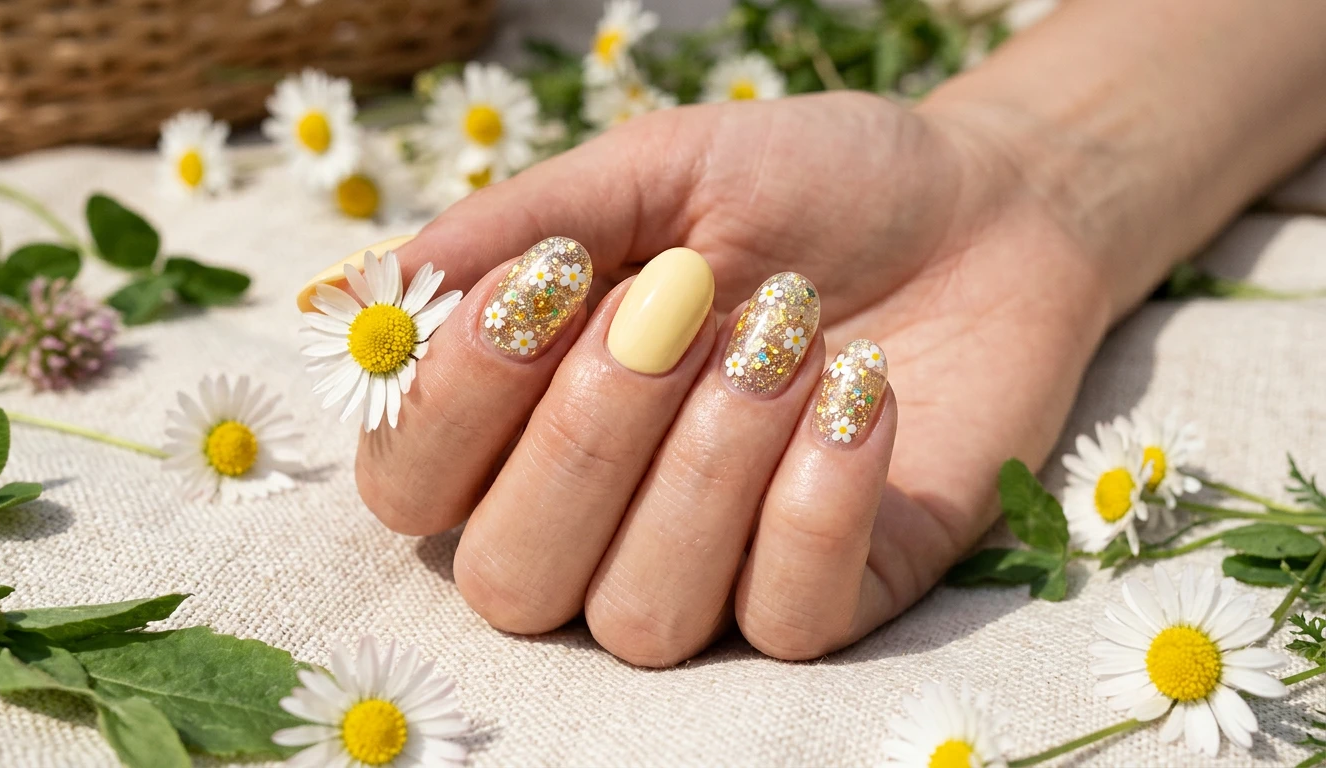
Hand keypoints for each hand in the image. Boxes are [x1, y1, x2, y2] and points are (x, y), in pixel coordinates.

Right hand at [339, 91, 1109, 666]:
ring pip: (640, 614)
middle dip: (590, 434)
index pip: (410, 488)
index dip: (452, 404)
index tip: (544, 283)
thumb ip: (514, 229)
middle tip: (686, 301)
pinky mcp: (831, 598)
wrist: (985, 207)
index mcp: (526, 423)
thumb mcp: (657, 172)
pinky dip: (819, 496)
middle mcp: (599, 524)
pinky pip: (784, 618)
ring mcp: (713, 576)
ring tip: (792, 329)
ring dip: (711, 460)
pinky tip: (864, 391)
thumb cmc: (806, 184)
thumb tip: (351, 293)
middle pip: (511, 580)